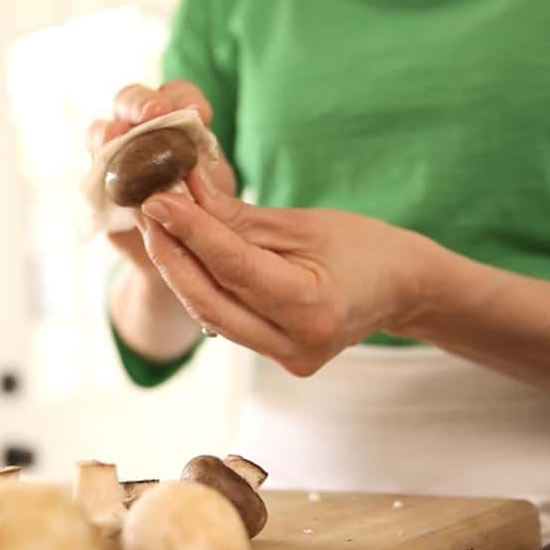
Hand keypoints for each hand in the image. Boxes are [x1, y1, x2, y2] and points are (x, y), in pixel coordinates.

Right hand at [85, 79, 236, 279]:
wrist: (184, 256)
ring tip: (116, 141)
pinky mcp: (97, 193)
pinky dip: (97, 179)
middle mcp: (138, 133)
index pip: (175, 95)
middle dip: (138, 103)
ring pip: (100, 134)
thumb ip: (205, 181)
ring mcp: (112, 160)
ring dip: (107, 134)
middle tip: (154, 113)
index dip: (183, 99)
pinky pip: (89, 181)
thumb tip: (194, 172)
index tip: (200, 116)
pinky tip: (110, 186)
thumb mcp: (217, 195)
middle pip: (128, 101)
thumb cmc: (207, 214)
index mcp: (173, 122)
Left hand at [137, 169, 435, 375]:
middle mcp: (296, 345)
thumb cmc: (363, 246)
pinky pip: (224, 318)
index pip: (234, 268)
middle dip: (171, 254)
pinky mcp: (275, 356)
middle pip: (209, 300)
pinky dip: (200, 284)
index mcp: (313, 310)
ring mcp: (285, 358)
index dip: (190, 232)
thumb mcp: (302, 223)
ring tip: (158, 225)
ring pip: (210, 313)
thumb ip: (237, 216)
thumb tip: (182, 191)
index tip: (156, 199)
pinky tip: (182, 251)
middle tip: (147, 211)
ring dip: (178, 268)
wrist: (402, 289)